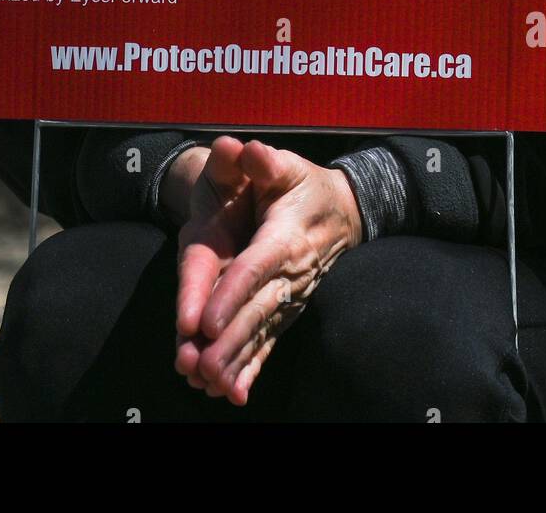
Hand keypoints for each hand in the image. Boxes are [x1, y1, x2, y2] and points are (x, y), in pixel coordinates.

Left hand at [184, 140, 362, 404]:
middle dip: (229, 340)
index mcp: (284, 235)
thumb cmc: (305, 184)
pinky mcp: (288, 309)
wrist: (344, 211)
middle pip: (257, 310)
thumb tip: (245, 150)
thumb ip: (263, 161)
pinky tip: (233, 394)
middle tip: (201, 366)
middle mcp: (291, 271)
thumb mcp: (286, 164)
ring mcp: (291, 295)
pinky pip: (269, 342)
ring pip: (262, 332)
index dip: (232, 293)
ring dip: (237, 360)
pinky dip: (252, 368)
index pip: (256, 267)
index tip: (206, 322)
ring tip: (210, 385)